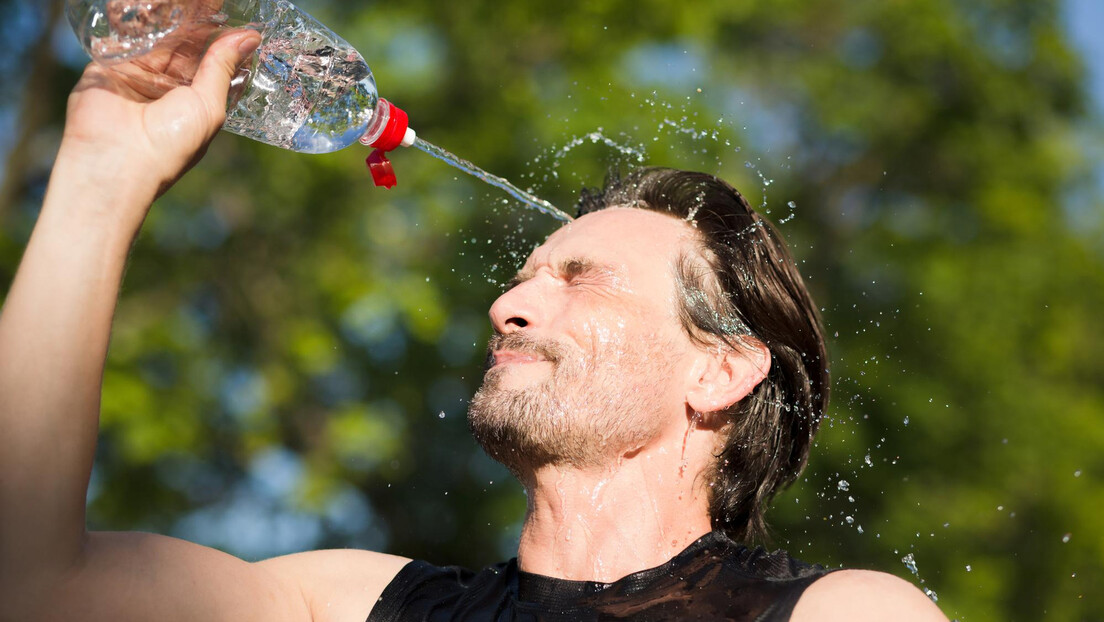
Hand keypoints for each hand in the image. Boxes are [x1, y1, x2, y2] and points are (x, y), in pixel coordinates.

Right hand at [55, 28, 261, 228]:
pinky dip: (137, 17)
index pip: (210, 57)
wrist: (116, 161)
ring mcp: (137, 73)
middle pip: (184, 41)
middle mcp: (166, 84)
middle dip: (197, 18)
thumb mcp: (208, 105)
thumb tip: (250, 36)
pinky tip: (154, 2)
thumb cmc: (170, 145)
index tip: (234, 10)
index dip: (221, 34)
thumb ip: (222, 67)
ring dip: (169, 14)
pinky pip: (125, 34)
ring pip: (157, 34)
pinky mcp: (109, 64)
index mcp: (194, 97)